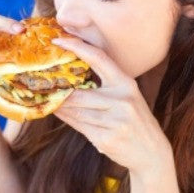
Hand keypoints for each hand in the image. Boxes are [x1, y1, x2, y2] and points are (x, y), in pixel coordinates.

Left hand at [52, 37, 172, 172]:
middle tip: (42, 83)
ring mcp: (115, 121)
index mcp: (126, 84)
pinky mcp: (107, 139)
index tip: (58, 40)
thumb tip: (71, 76)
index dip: (77, 47)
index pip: (99, 58)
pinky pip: (79, 126)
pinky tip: (58, 113)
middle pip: (79, 93)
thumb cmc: (134, 121)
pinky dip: (66, 119)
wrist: (151, 153)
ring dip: (59, 107)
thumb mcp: (126, 97)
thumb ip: (105, 86)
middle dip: (60, 92)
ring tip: (47, 100)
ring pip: (76, 112)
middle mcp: (122, 100)